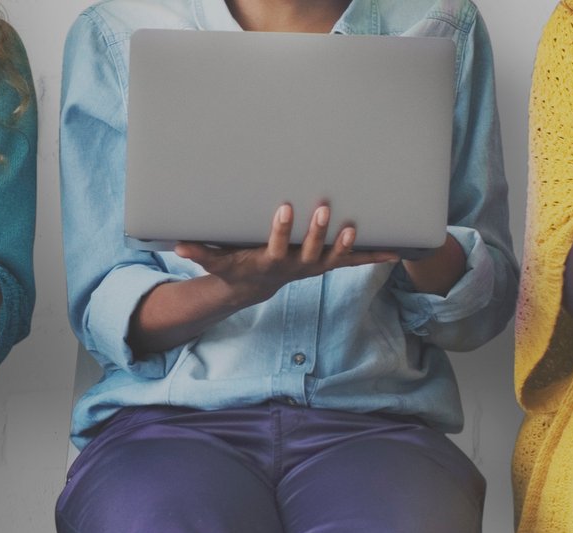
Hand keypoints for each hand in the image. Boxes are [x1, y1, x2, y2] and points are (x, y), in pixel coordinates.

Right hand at [172, 203, 398, 307]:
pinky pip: (352, 262)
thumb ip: (200, 253)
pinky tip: (395, 251)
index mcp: (270, 262)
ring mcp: (314, 266)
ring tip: (355, 227)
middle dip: (317, 232)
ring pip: (335, 258)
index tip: (284, 207)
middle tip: (323, 208)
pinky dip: (373, 256)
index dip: (281, 230)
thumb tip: (177, 246)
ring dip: (347, 245)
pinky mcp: (326, 264)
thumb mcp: (216, 263)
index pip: (275, 246)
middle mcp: (296, 266)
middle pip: (310, 252)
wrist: (255, 286)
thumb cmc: (236, 268)